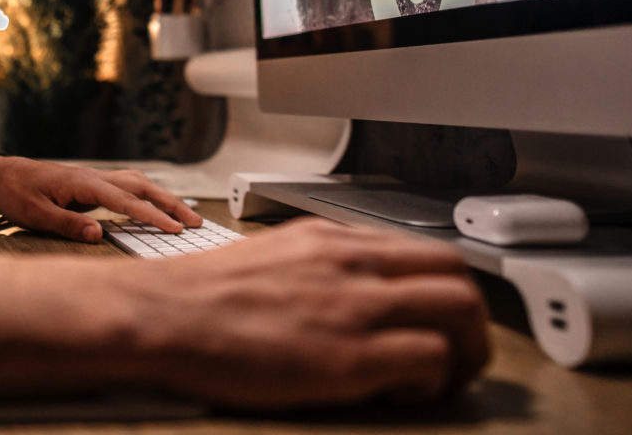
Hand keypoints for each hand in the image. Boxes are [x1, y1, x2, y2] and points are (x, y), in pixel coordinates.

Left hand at [0, 156, 202, 241]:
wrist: (0, 174)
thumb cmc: (15, 193)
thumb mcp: (35, 214)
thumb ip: (68, 224)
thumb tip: (99, 235)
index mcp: (83, 183)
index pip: (127, 201)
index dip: (153, 216)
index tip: (175, 228)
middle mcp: (94, 176)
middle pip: (142, 187)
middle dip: (170, 204)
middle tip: (195, 222)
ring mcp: (94, 177)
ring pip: (137, 183)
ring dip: (162, 197)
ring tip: (184, 215)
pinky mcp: (91, 183)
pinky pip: (127, 186)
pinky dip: (147, 194)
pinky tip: (155, 205)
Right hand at [137, 217, 489, 406]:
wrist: (161, 316)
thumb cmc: (199, 299)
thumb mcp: (270, 258)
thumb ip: (315, 267)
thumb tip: (345, 292)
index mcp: (330, 238)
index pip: (421, 248)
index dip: (442, 288)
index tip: (439, 316)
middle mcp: (351, 261)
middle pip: (454, 272)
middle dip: (471, 318)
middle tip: (458, 352)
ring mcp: (354, 304)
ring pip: (459, 309)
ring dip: (466, 350)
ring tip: (442, 378)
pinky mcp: (350, 355)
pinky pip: (429, 358)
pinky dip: (432, 380)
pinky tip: (402, 392)